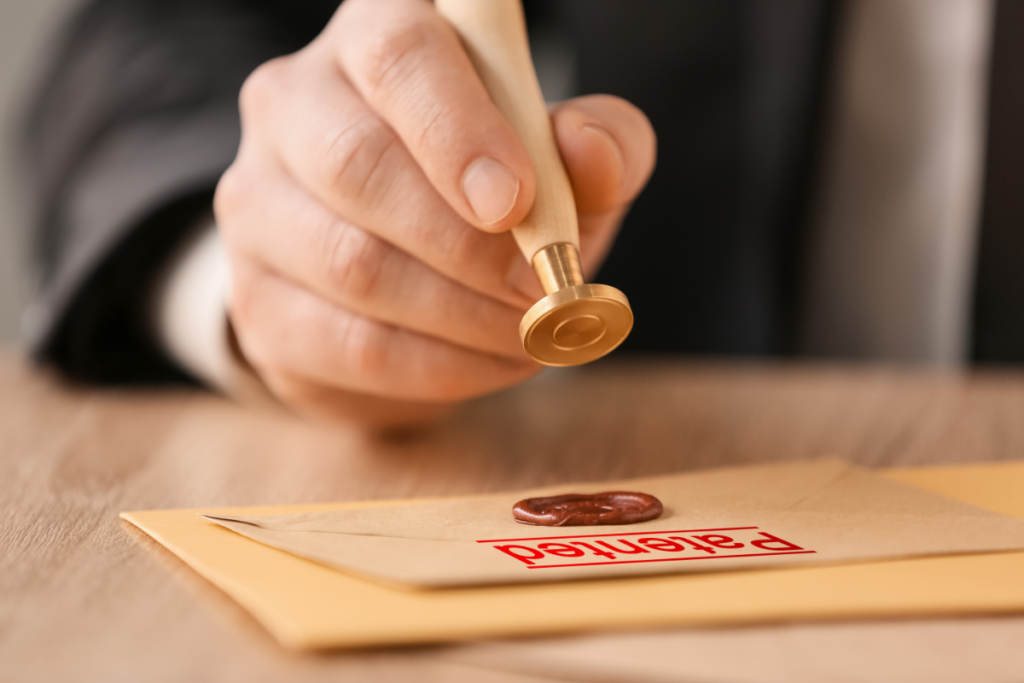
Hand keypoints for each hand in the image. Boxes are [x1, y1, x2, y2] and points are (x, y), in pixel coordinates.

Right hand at [214, 0, 655, 429]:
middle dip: (466, 246)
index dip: (457, 130)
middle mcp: (293, 107)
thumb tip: (588, 154)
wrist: (412, 278)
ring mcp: (257, 204)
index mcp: (373, 41)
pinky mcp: (256, 298)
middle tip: (540, 291)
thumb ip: (599, 145)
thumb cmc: (494, 198)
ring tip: (531, 334)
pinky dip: (436, 367)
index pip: (397, 57)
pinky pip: (346, 343)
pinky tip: (490, 362)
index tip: (515, 203)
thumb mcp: (564, 163)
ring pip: (349, 264)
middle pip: (358, 165)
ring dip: (462, 316)